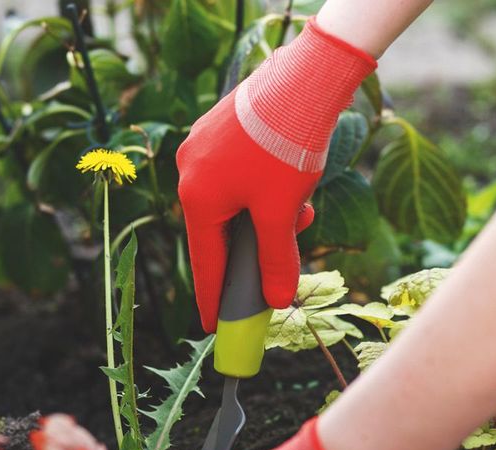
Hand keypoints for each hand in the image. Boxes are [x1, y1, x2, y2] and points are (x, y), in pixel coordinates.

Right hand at [177, 19, 375, 332]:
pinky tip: (295, 181)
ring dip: (268, 215)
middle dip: (257, 246)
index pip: (205, 262)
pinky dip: (265, 188)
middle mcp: (190, 170)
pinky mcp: (222, 127)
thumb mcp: (282, 213)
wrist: (305, 78)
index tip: (214, 326)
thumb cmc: (286, 147)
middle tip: (280, 262)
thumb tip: (277, 300)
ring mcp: (203, 145)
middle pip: (222, 230)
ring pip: (235, 200)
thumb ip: (276, 260)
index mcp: (196, 196)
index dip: (214, 297)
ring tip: (302, 209)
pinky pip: (238, 173)